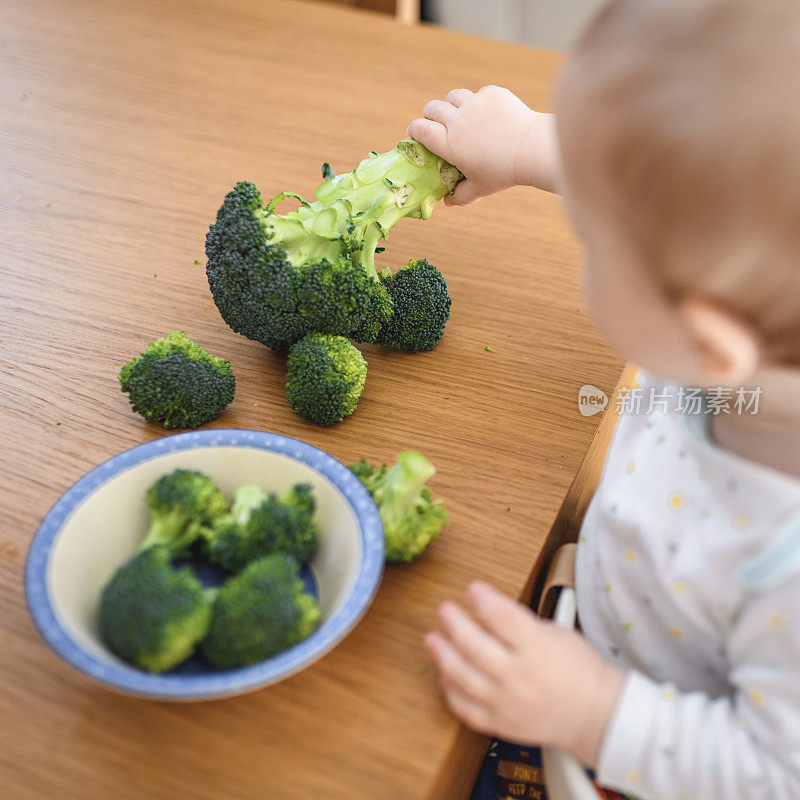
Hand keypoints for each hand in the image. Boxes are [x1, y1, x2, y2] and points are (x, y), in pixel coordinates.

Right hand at [407, 86, 560, 203]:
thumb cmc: (503, 173)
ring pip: (453, 96)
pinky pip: (478, 94)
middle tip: (435, 122)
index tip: (415, 133)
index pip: (421, 129)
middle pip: (432, 108)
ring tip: (458, 113)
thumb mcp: (479, 189)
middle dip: (430, 114)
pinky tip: (487, 113)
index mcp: (450, 144)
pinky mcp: (492, 94)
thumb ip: (460, 195)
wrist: (531, 149)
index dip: (415, 129)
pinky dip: (479, 102)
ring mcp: (475, 104)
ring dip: (451, 104)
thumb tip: (448, 201)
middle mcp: (458, 121)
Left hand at [425, 581, 625, 767]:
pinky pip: (466, 708)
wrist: (596, 715)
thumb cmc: (580, 670)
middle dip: (454, 623)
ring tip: (432, 639)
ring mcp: (507, 702)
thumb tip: (490, 611)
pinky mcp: (500, 723)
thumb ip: (522, 623)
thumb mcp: (559, 633)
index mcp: (538, 649)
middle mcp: (519, 676)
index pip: (503, 618)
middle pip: (475, 646)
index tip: (473, 589)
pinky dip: (451, 691)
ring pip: (463, 677)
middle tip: (445, 609)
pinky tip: (444, 675)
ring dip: (443, 655)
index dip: (484, 600)